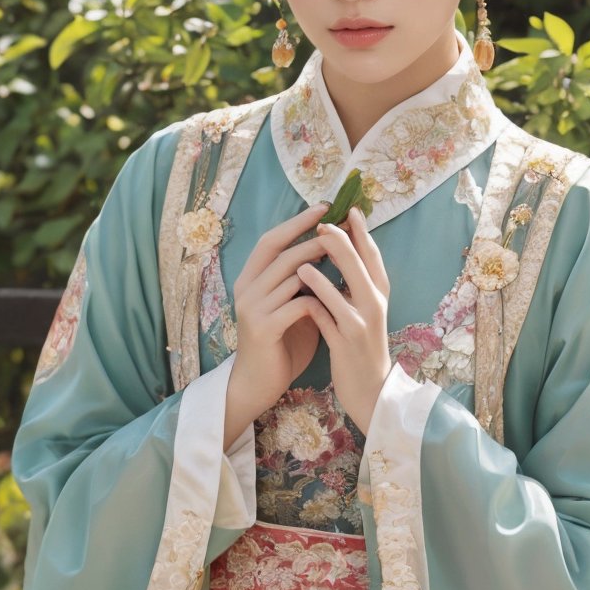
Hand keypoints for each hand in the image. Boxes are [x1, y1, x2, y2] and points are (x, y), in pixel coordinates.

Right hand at [224, 202, 329, 446]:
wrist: (259, 383)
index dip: (297, 221)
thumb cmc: (280, 342)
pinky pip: (295, 305)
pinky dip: (316, 298)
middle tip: (339, 225)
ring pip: (289, 275)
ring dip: (319, 265)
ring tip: (344, 256)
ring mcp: (252, 308)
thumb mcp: (290, 305)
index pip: (272, 239)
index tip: (324, 206)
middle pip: (280, 251)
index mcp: (250, 279)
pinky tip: (333, 297)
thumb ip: (301, 281)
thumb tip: (329, 251)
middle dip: (312, 235)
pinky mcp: (263, 329)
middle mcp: (246, 288)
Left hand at [296, 205, 392, 433]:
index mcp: (380, 293)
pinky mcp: (346, 343)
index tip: (350, 210)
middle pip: (362, 267)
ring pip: (345, 291)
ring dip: (325, 271)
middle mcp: (375, 305)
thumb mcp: (365, 310)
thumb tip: (343, 249)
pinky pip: (328, 318)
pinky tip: (300, 293)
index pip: (374, 257)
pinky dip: (315, 303)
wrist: (370, 388)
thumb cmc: (362, 344)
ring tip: (305, 255)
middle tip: (325, 224)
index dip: (362, 233)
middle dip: (343, 243)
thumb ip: (356, 282)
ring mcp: (361, 324)